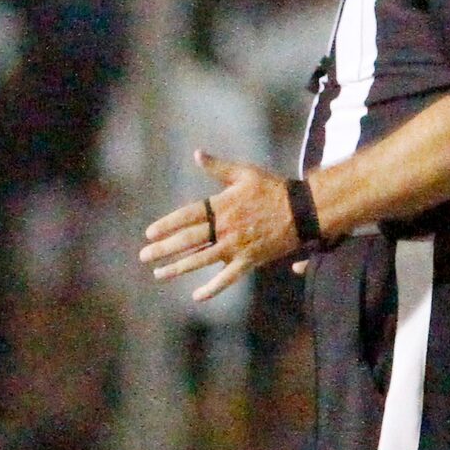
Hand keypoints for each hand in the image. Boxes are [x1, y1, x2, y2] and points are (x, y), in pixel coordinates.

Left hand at [140, 150, 298, 304]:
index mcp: (222, 205)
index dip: (167, 225)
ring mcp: (237, 245)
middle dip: (164, 249)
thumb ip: (218, 167)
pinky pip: (228, 277)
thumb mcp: (245, 173)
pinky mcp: (250, 260)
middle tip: (144, 256)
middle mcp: (225, 227)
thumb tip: (196, 154)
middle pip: (189, 239)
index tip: (149, 233)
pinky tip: (197, 296)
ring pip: (202, 259)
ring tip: (158, 273)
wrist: (306, 210)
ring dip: (178, 267)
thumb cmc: (273, 189)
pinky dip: (213, 288)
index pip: (187, 216)